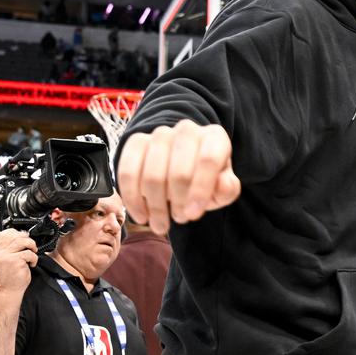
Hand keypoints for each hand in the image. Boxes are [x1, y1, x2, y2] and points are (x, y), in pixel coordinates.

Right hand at [0, 229, 37, 294]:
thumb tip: (21, 234)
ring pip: (22, 241)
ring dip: (31, 245)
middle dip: (26, 239)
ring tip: (32, 252)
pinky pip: (29, 253)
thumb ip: (7, 247)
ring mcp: (5, 256)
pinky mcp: (15, 261)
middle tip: (30, 246)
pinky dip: (34, 258)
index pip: (3, 234)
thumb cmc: (8, 276)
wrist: (8, 290)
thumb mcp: (3, 259)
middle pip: (14, 235)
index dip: (15, 233)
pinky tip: (31, 264)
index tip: (23, 237)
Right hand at [117, 121, 241, 234]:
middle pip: (179, 173)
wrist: (180, 169)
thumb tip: (223, 185)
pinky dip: (133, 199)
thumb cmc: (204, 181)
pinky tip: (141, 216)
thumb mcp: (221, 189)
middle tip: (180, 219)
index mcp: (214, 137)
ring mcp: (160, 134)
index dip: (200, 190)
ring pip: (152, 175)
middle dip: (178, 204)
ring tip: (161, 224)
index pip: (208, 160)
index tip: (194, 215)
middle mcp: (187, 130)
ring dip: (156, 207)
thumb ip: (227, 189)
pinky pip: (128, 172)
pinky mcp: (136, 141)